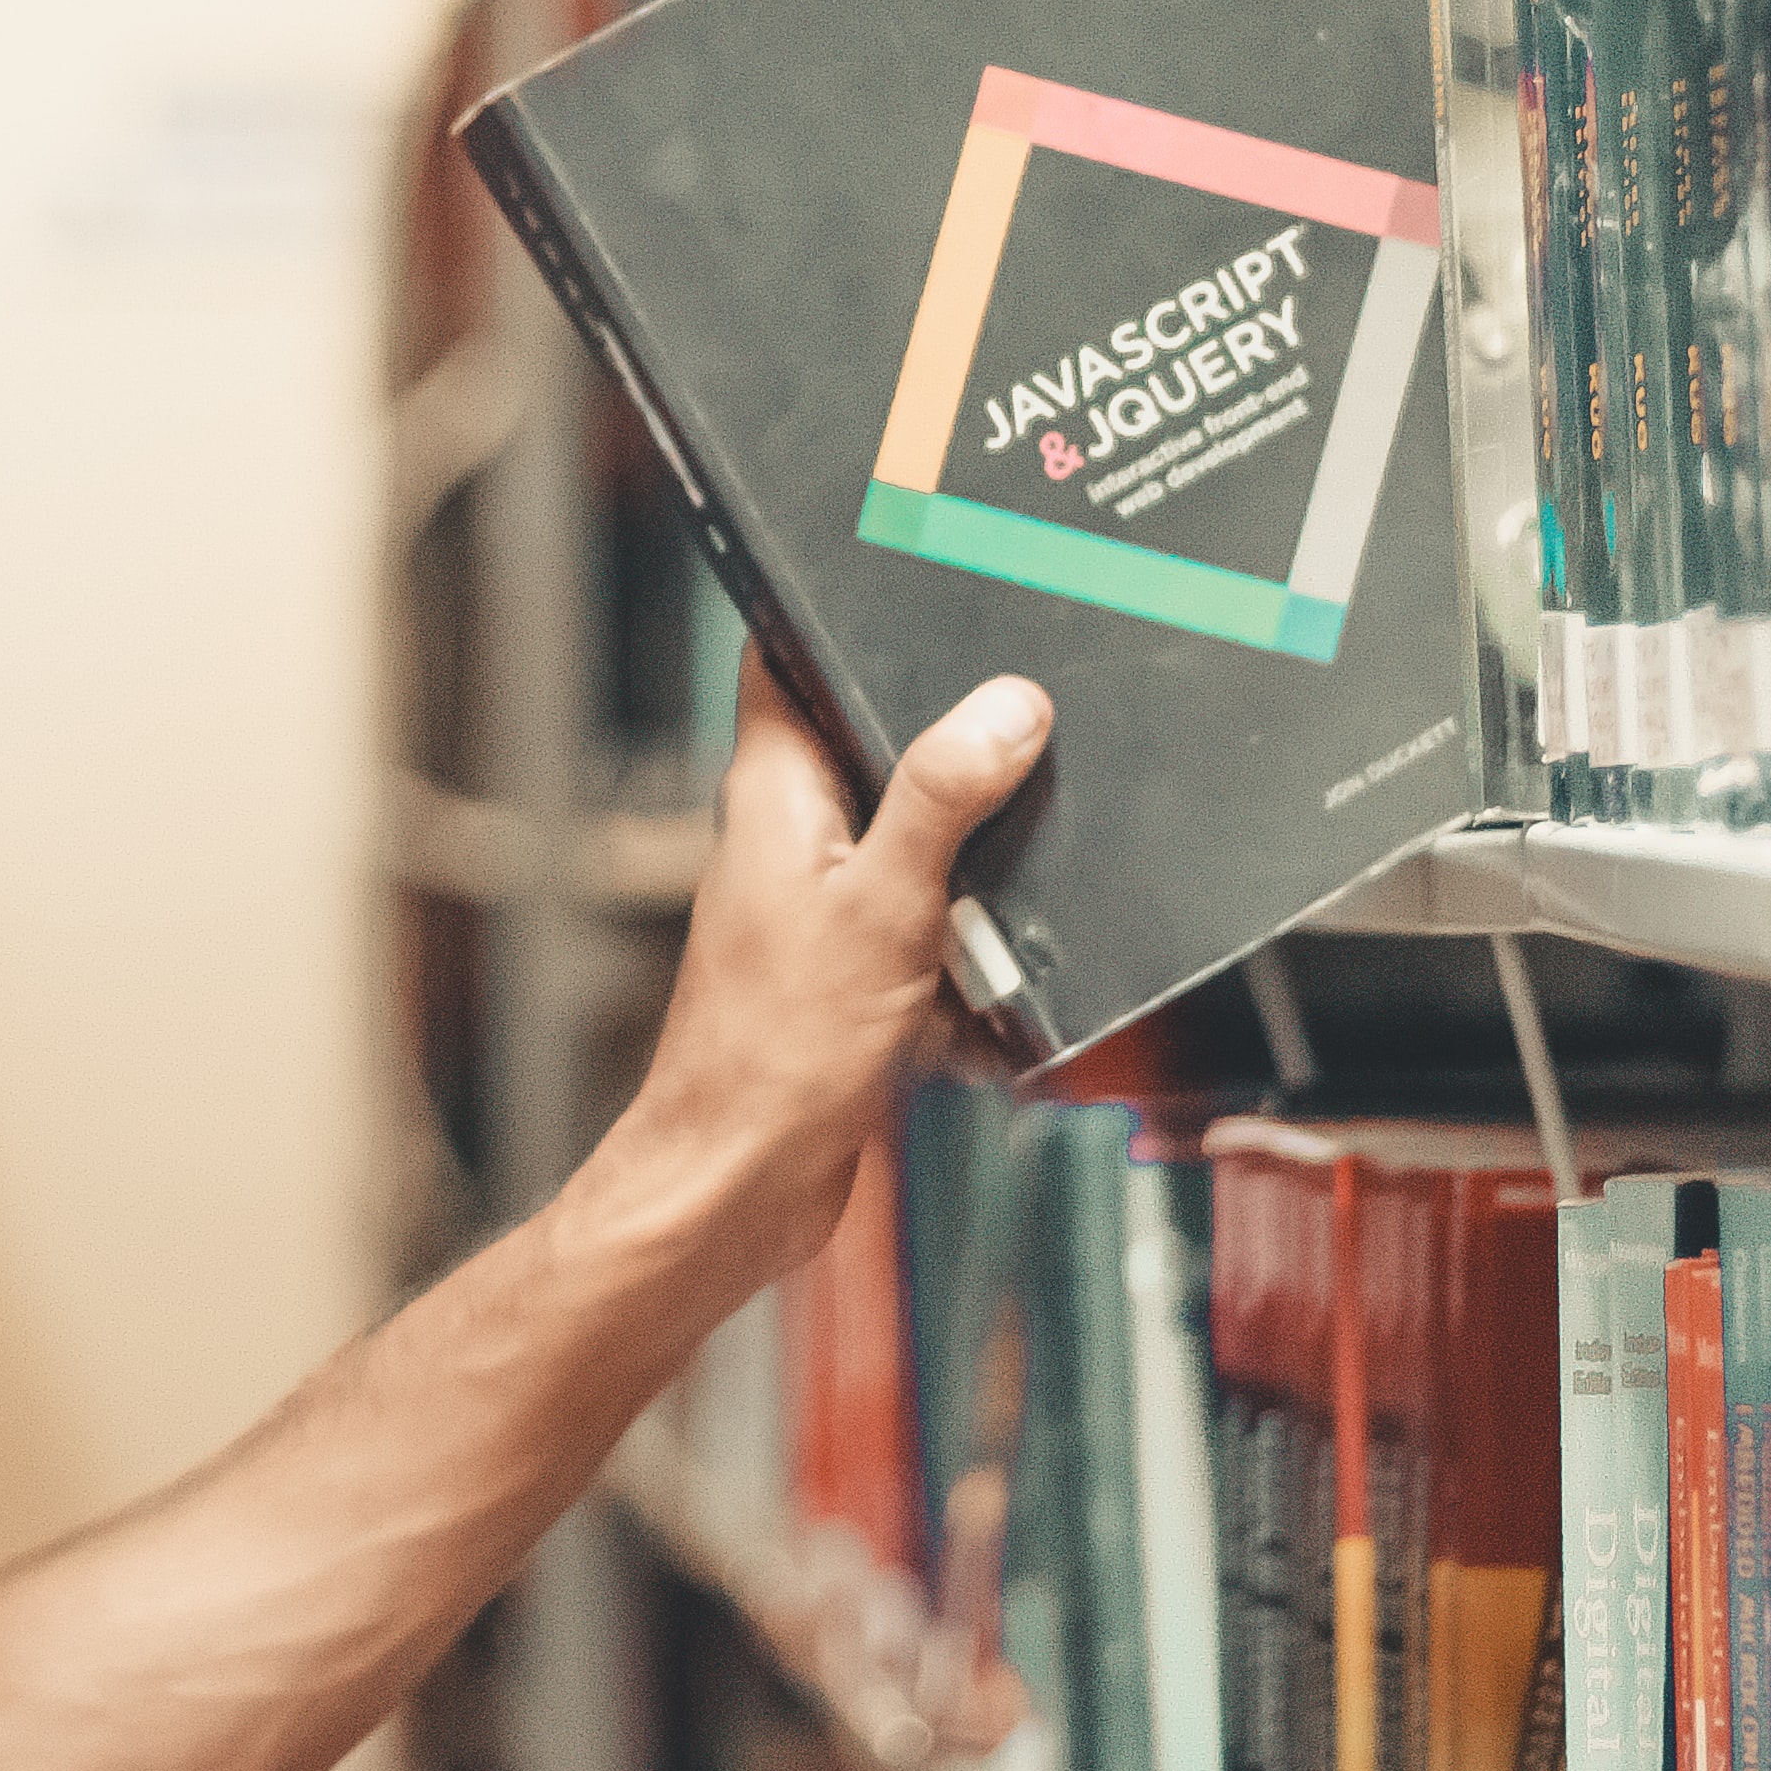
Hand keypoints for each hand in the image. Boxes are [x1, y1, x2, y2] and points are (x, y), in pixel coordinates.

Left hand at [582, 662, 1051, 1302]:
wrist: (742, 1184)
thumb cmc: (773, 1054)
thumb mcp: (882, 905)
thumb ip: (943, 798)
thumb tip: (1006, 707)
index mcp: (774, 790)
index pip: (788, 655)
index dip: (845, 613)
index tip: (928, 587)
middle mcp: (788, 833)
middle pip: (881, 747)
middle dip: (958, 754)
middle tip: (1028, 750)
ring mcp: (818, 902)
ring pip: (919, 845)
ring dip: (974, 872)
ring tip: (1006, 905)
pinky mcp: (851, 969)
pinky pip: (931, 931)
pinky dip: (969, 956)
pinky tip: (989, 993)